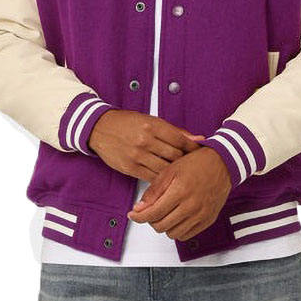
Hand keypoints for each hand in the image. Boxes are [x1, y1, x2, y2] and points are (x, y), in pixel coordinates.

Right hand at [88, 109, 203, 180]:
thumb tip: (198, 138)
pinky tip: (168, 179)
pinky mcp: (130, 168)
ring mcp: (137, 155)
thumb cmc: (128, 122)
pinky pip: (152, 178)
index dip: (193, 148)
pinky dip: (162, 180)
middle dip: (186, 162)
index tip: (200, 152)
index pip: (180, 139)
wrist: (100, 128)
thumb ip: (175, 131)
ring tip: (183, 174)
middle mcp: (145, 140)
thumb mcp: (151, 120)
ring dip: (175, 173)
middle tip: (194, 166)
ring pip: (165, 169)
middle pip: (175, 156)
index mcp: (153, 125)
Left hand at [127, 146, 230, 240]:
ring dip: (164, 226)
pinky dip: (178, 229)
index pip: (153, 213)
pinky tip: (176, 217)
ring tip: (164, 213)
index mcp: (180, 191)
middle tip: (149, 210)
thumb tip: (139, 208)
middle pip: (161, 226)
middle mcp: (191, 206)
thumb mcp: (171, 170)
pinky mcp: (208, 220)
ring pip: (173, 234)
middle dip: (150, 220)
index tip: (133, 215)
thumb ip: (154, 190)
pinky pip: (187, 235)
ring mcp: (201, 215)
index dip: (139, 216)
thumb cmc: (197, 163)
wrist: (223, 163)